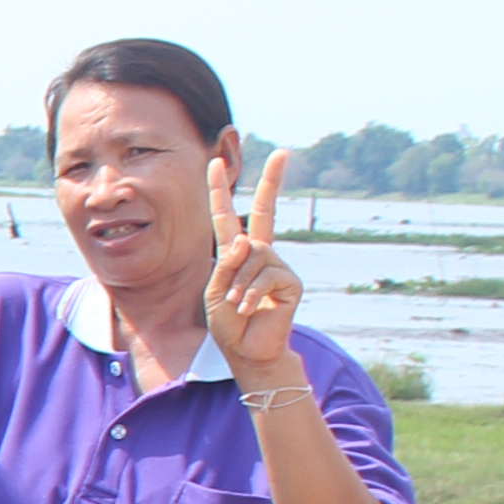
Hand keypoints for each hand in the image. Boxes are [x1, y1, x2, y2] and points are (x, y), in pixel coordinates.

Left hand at [204, 147, 303, 370]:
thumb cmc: (228, 323)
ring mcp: (278, 265)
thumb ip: (226, 264)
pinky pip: (266, 275)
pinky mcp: (290, 282)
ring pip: (254, 255)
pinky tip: (248, 309)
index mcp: (236, 254)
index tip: (215, 163)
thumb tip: (246, 240)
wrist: (246, 351)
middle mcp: (260, 253)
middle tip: (283, 151)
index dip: (220, 191)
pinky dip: (250, 294)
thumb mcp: (214, 291)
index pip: (227, 216)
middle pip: (267, 210)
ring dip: (237, 283)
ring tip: (235, 305)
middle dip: (273, 181)